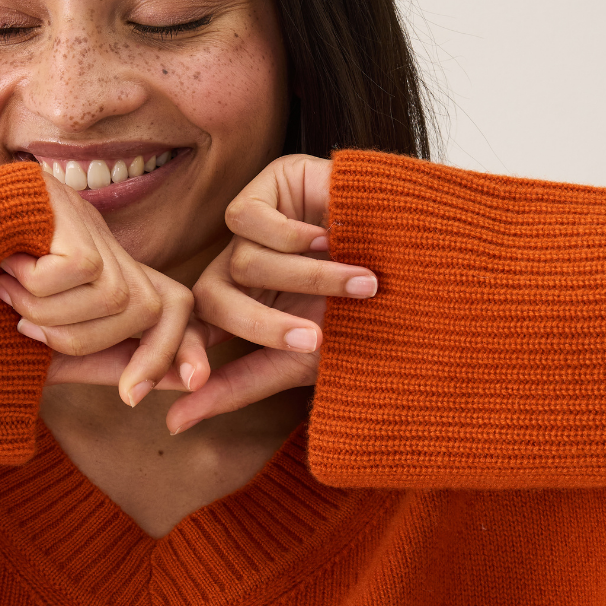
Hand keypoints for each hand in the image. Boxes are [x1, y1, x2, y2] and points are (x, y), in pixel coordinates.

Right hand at [0, 171, 212, 405]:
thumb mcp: (47, 348)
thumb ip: (109, 359)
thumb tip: (182, 380)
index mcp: (103, 275)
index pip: (174, 303)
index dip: (182, 344)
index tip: (178, 385)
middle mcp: (101, 240)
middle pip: (152, 306)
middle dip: (97, 341)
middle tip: (27, 332)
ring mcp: (81, 216)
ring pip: (115, 295)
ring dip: (53, 315)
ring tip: (6, 295)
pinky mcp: (58, 200)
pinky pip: (79, 270)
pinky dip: (37, 286)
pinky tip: (1, 268)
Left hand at [165, 154, 377, 432]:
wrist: (434, 268)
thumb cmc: (376, 319)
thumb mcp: (302, 360)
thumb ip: (236, 386)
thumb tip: (170, 422)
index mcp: (248, 309)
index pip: (195, 329)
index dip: (181, 354)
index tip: (179, 385)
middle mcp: (247, 266)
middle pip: (212, 298)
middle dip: (260, 324)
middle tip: (313, 338)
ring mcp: (260, 225)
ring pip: (241, 260)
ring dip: (306, 280)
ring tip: (363, 285)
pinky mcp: (274, 183)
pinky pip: (245, 217)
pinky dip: (289, 236)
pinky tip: (333, 237)